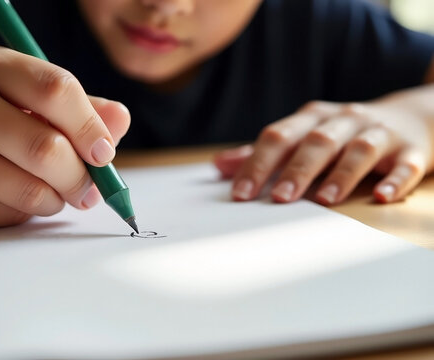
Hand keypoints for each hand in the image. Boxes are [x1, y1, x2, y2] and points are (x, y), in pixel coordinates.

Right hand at [0, 45, 129, 229]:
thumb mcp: (26, 101)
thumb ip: (78, 108)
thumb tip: (119, 120)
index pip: (55, 89)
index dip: (91, 126)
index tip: (105, 153)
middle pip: (46, 148)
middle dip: (82, 177)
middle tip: (92, 190)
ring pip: (32, 190)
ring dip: (58, 199)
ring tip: (57, 194)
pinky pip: (10, 216)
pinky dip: (29, 214)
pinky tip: (19, 200)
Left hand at [214, 100, 432, 204]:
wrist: (413, 115)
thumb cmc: (344, 133)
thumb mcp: (303, 135)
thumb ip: (263, 153)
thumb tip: (218, 166)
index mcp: (312, 119)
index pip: (279, 137)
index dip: (257, 164)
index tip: (240, 194)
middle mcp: (344, 120)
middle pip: (317, 141)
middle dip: (296, 170)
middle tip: (279, 198)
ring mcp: (379, 133)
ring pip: (359, 149)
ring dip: (341, 174)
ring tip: (324, 200)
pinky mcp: (413, 150)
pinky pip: (406, 164)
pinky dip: (396, 179)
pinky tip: (385, 196)